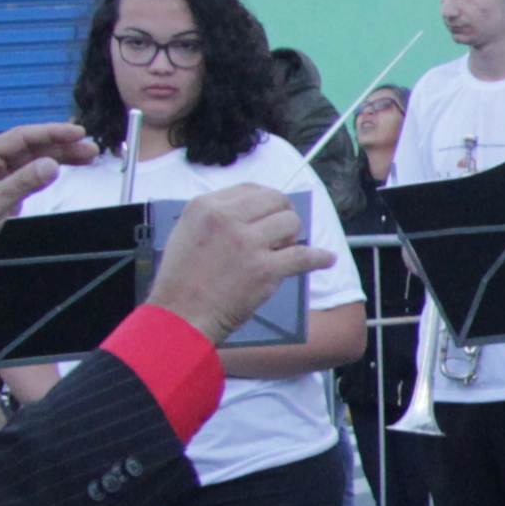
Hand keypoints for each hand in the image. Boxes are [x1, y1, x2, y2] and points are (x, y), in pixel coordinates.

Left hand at [0, 119, 101, 292]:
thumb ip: (23, 182)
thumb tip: (52, 165)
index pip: (21, 138)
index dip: (51, 133)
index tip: (77, 133)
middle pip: (29, 148)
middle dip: (60, 147)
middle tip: (90, 148)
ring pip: (30, 163)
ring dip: (56, 160)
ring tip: (85, 158)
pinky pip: (26, 178)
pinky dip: (44, 175)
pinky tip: (61, 171)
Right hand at [138, 183, 326, 343]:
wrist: (179, 317)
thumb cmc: (181, 281)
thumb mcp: (186, 232)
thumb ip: (216, 216)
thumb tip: (252, 211)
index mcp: (205, 206)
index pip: (250, 188)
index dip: (265, 202)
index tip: (270, 214)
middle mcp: (226, 218)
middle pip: (275, 200)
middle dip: (283, 213)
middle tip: (281, 232)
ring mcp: (247, 243)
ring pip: (290, 223)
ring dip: (292, 236)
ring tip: (282, 250)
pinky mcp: (263, 269)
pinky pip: (302, 255)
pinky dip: (318, 258)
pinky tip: (325, 259)